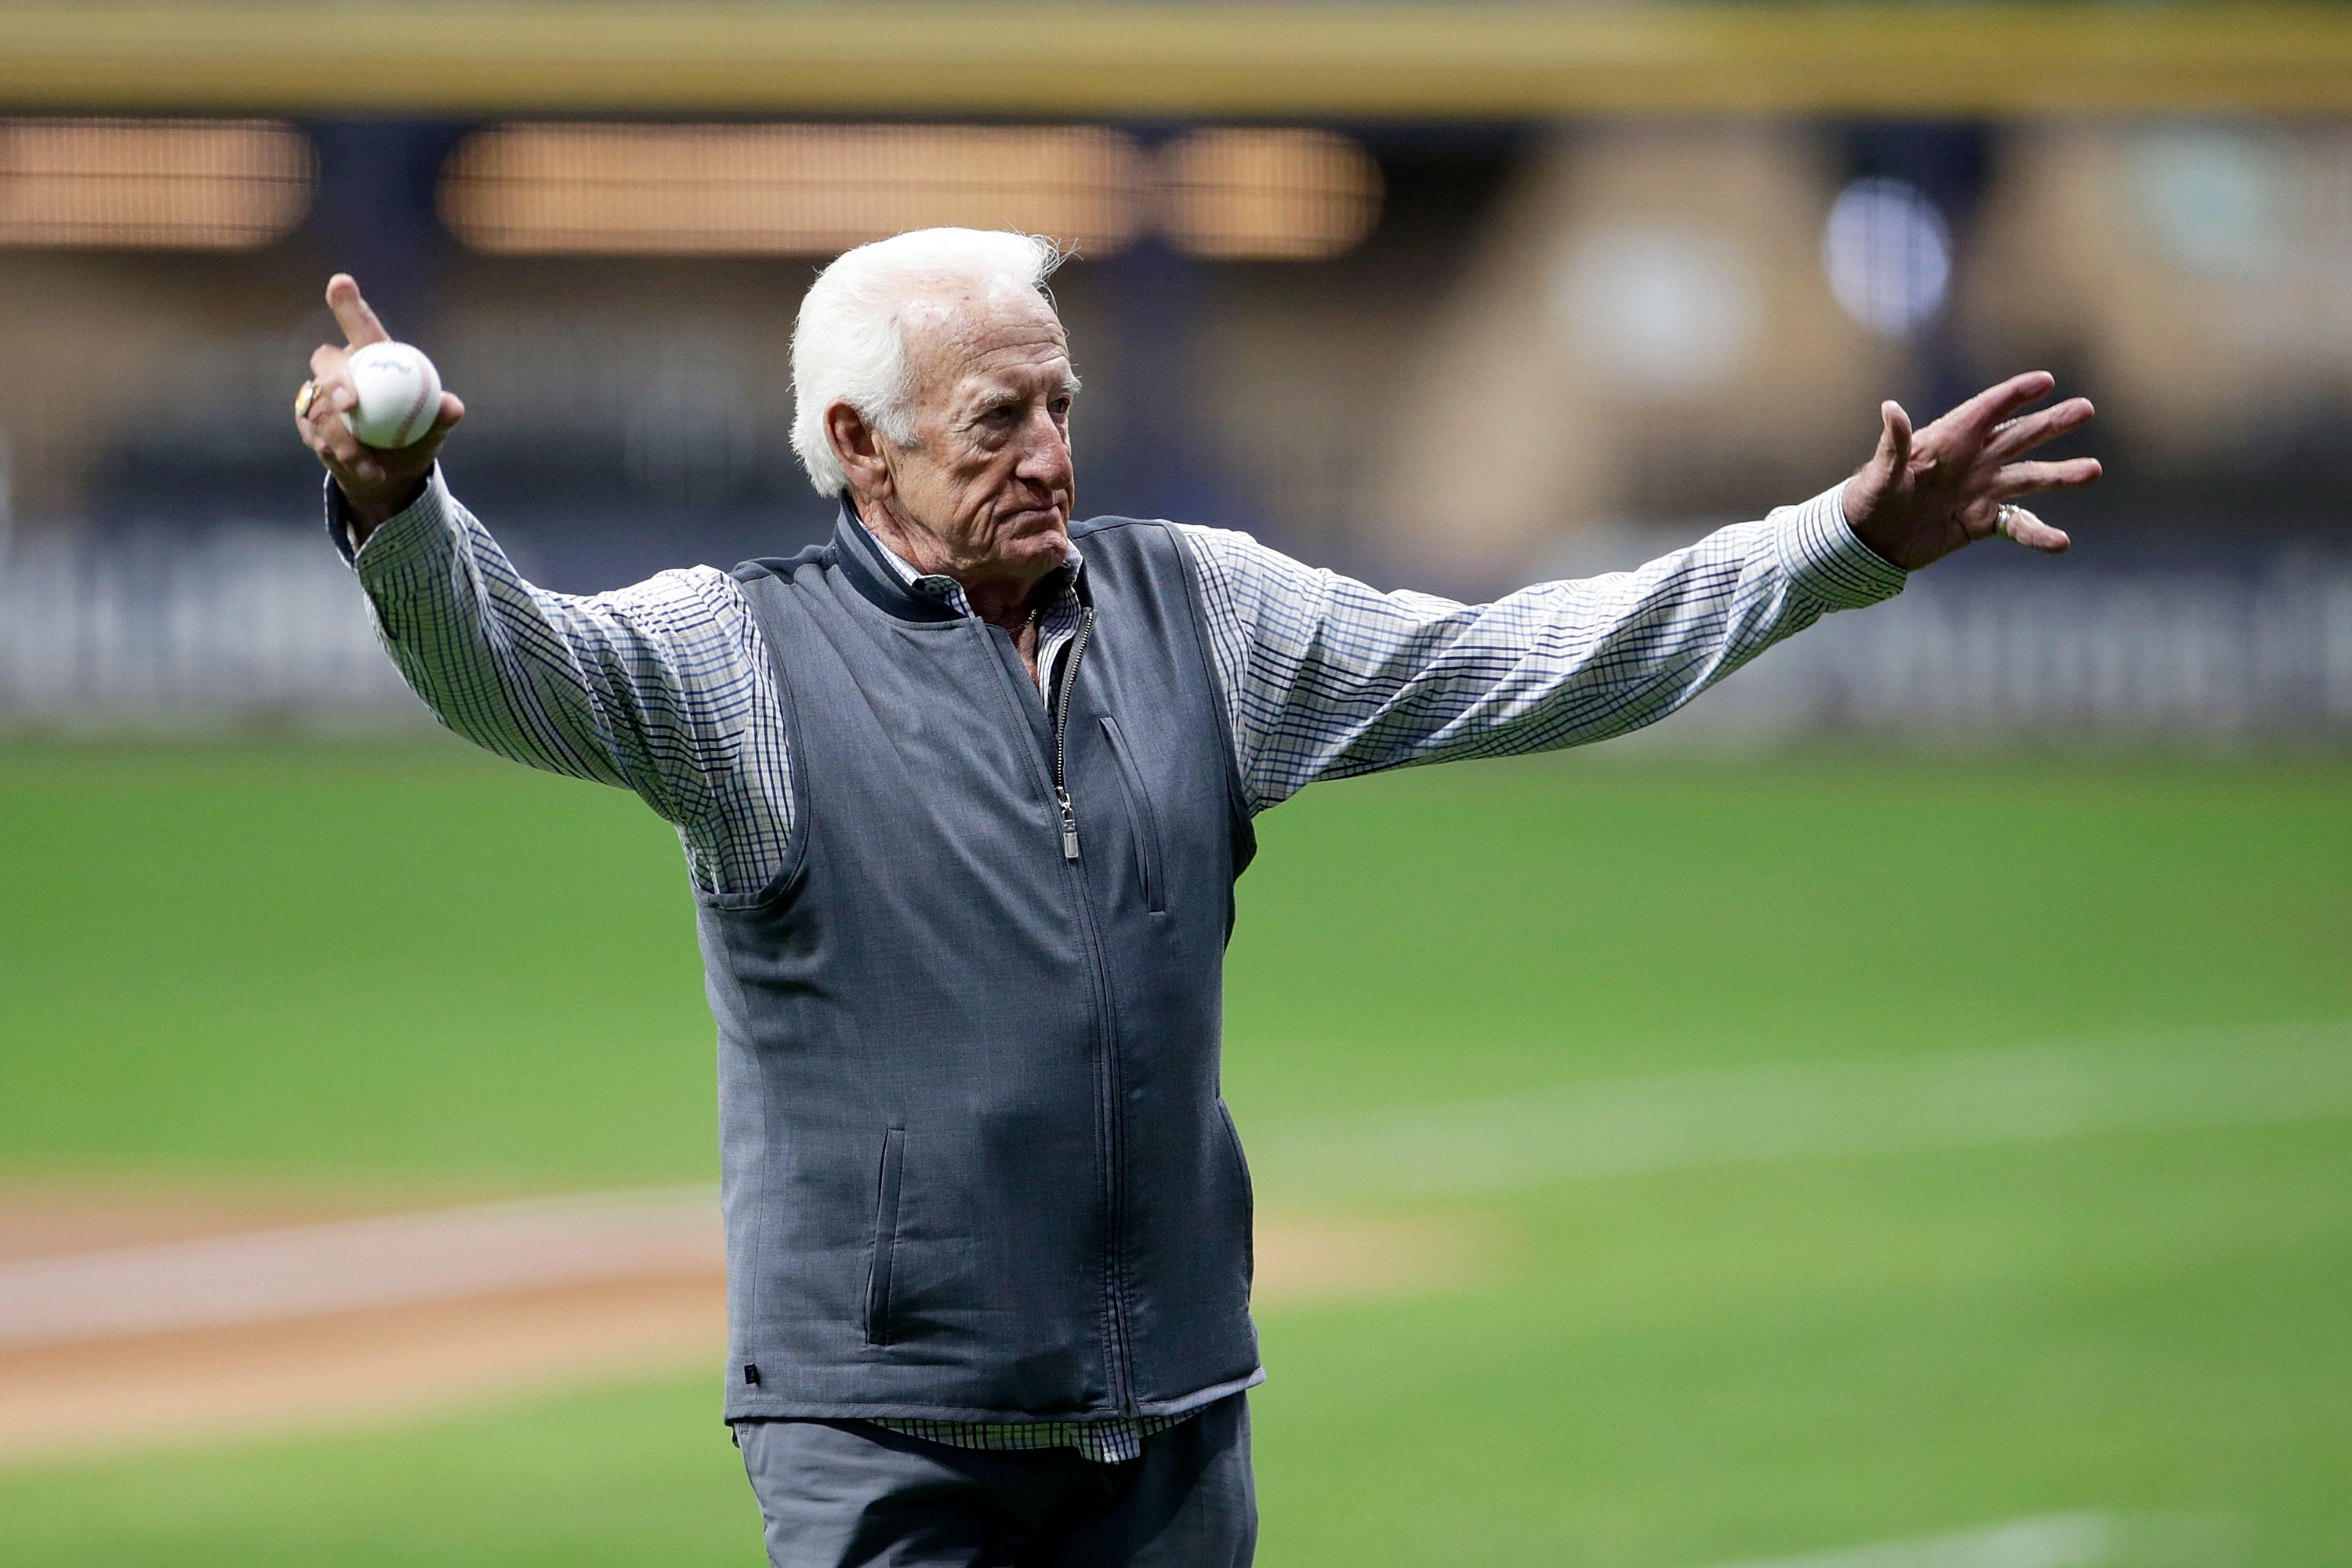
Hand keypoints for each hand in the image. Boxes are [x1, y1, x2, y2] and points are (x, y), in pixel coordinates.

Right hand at [294, 274, 463, 540]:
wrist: (388, 473)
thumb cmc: (413, 439)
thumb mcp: (432, 431)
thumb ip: (440, 417)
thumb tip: (453, 406)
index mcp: (372, 358)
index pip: (360, 326)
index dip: (347, 303)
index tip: (340, 282)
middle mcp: (342, 370)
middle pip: (326, 361)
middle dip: (334, 379)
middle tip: (348, 403)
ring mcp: (319, 395)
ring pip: (319, 406)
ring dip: (342, 436)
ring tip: (366, 462)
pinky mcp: (307, 421)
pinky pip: (316, 434)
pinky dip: (339, 454)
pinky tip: (363, 469)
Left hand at [1841, 371, 2100, 571]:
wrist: (1869, 541)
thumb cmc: (1870, 498)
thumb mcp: (1881, 473)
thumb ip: (1894, 444)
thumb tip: (1891, 409)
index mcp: (1950, 440)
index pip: (1988, 410)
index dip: (2015, 394)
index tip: (2045, 381)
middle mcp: (1974, 461)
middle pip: (2020, 437)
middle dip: (2051, 423)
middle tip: (2085, 408)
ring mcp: (1982, 491)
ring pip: (2030, 479)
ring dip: (2061, 475)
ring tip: (2093, 470)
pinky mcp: (1982, 522)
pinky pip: (2017, 525)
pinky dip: (2037, 534)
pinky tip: (2061, 542)